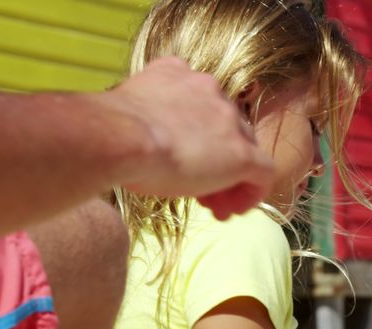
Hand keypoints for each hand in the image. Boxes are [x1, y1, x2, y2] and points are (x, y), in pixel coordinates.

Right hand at [100, 57, 273, 218]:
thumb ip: (142, 119)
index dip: (195, 137)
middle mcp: (209, 89)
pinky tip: (234, 210)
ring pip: (243, 149)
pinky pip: (262, 172)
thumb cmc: (109, 132)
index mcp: (177, 74)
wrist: (119, 138)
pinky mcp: (242, 153)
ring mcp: (228, 121)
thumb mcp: (125, 114)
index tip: (181, 161)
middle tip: (201, 192)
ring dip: (230, 180)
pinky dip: (252, 192)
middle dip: (215, 161)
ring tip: (216, 208)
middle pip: (224, 128)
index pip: (199, 105)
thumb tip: (138, 141)